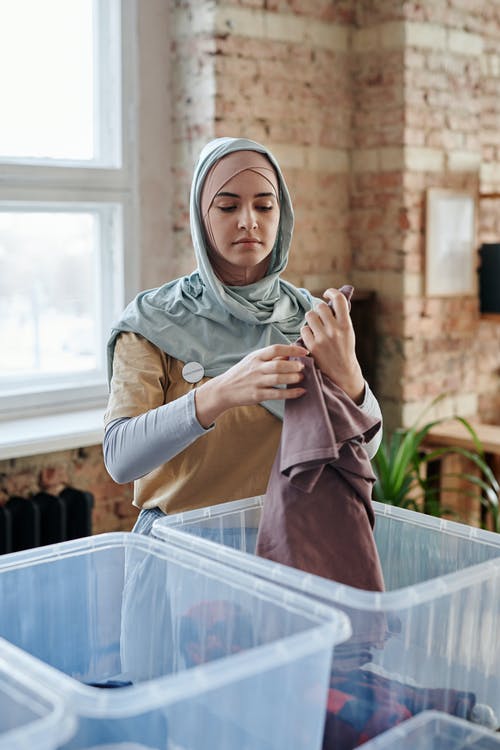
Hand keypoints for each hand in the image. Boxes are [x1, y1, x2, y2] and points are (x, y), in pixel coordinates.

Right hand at [194, 343, 307, 426]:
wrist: (224, 390)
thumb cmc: (242, 374)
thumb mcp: (253, 361)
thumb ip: (271, 358)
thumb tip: (290, 353)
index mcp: (256, 356)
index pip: (276, 349)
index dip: (292, 350)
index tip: (304, 352)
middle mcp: (256, 368)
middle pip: (278, 364)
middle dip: (293, 366)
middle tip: (303, 367)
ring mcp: (256, 382)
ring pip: (278, 378)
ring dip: (293, 378)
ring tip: (302, 378)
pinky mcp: (257, 395)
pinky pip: (277, 394)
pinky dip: (290, 393)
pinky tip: (300, 392)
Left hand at [300, 287, 364, 402]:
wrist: (342, 371)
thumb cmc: (345, 348)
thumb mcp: (349, 331)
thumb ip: (341, 316)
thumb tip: (334, 297)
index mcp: (346, 325)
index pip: (339, 300)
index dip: (331, 292)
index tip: (327, 294)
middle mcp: (334, 330)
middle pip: (320, 307)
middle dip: (319, 310)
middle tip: (321, 317)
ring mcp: (322, 338)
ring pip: (310, 316)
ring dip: (311, 319)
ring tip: (316, 327)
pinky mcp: (312, 346)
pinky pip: (303, 329)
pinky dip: (306, 332)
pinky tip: (312, 338)